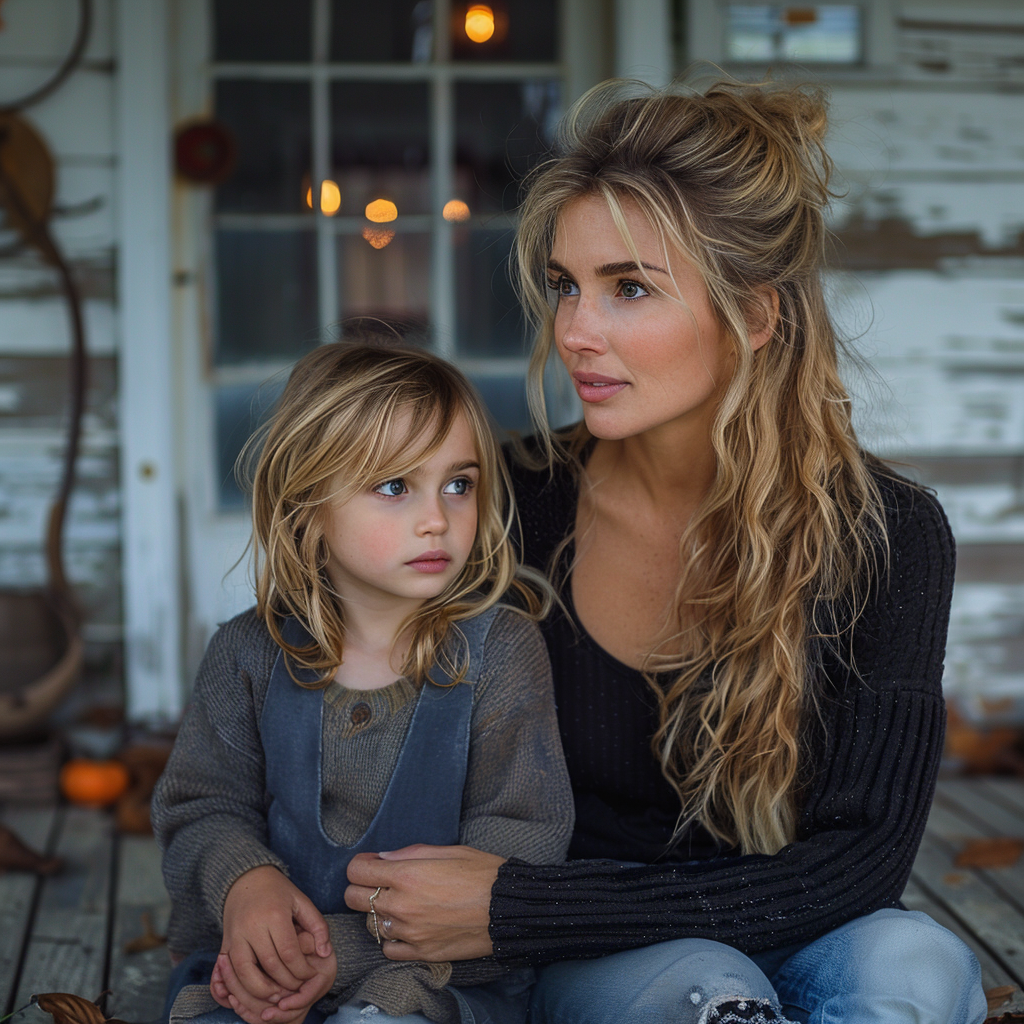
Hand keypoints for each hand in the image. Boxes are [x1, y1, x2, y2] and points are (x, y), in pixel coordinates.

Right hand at [218, 866, 333, 1020]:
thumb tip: (325, 953)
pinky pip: (229, 973)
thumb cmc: (278, 891)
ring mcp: (234, 936)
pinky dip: (240, 987)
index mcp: (274, 914)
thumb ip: (318, 926)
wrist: (245, 879)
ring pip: (245, 974)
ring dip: (262, 992)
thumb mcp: (302, 901)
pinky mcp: (224, 944)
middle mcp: (251, 927)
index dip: (302, 970)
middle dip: (286, 983)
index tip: (311, 975)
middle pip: (269, 966)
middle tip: (298, 989)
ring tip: (278, 996)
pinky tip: (254, 992)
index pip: (289, 952)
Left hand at [345, 845, 503, 961]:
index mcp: (407, 875)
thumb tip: (385, 858)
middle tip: (381, 884)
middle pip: (353, 898)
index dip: (361, 864)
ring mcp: (410, 933)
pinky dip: (392, 939)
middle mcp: (402, 905)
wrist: (509, 909)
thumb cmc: (483, 874)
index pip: (357, 870)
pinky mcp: (422, 953)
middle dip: (362, 887)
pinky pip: (389, 950)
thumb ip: (411, 853)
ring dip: (381, 913)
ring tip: (402, 906)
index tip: (372, 864)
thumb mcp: (449, 850)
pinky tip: (407, 928)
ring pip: (370, 924)